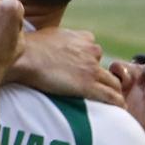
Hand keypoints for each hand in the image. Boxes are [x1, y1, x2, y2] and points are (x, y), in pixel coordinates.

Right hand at [8, 27, 124, 107]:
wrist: (24, 57)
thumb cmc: (27, 47)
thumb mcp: (47, 34)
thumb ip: (57, 40)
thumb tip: (49, 45)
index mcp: (80, 37)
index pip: (92, 46)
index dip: (87, 58)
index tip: (82, 67)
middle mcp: (90, 50)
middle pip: (102, 64)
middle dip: (100, 74)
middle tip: (94, 86)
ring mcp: (91, 68)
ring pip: (112, 82)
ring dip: (114, 91)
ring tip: (113, 101)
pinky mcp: (89, 85)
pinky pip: (111, 96)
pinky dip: (118, 103)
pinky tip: (120, 109)